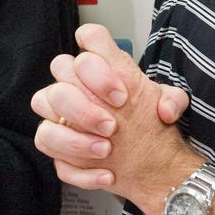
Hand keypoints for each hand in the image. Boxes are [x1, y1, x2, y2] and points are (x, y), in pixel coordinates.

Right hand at [31, 23, 197, 214]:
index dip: (99, 61)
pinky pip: (46, 143)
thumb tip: (165, 109)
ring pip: (41, 102)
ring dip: (73, 132)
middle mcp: (76, 82)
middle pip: (59, 66)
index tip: (120, 93)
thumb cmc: (147, 123)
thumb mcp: (168, 109)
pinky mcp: (54, 142)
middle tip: (111, 125)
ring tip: (106, 150)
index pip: (91, 39)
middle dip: (83, 100)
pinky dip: (77, 166)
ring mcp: (59, 110)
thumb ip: (173, 101)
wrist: (147, 162)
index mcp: (103, 67)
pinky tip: (106, 175)